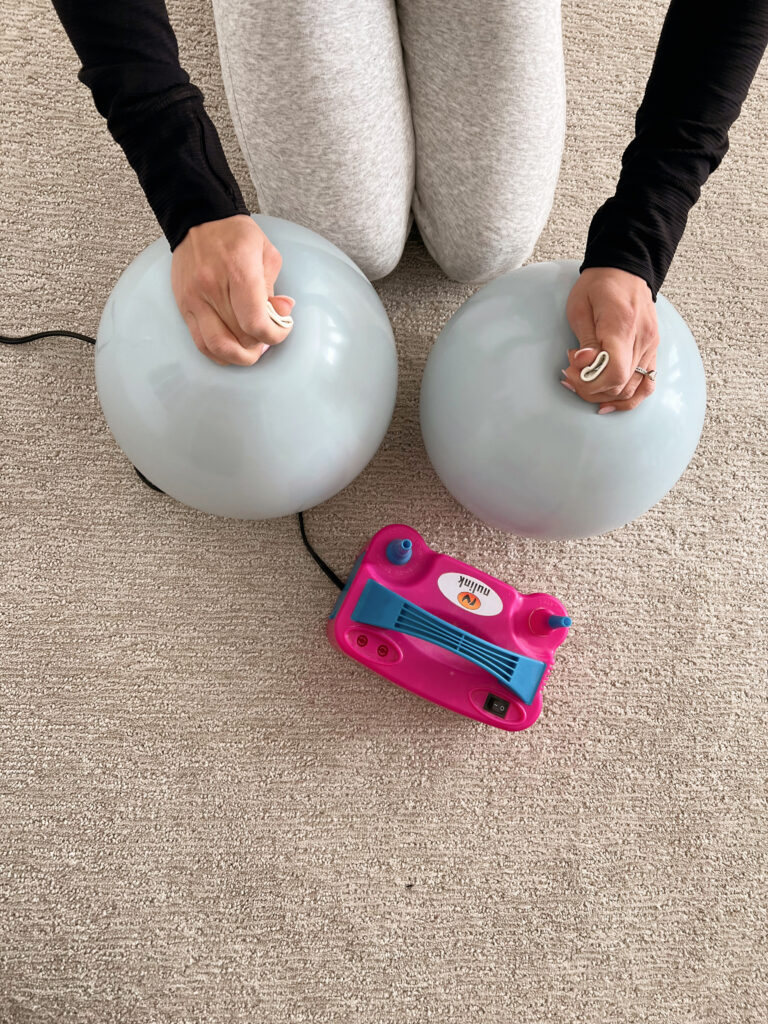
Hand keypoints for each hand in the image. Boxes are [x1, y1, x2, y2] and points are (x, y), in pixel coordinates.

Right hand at [171, 214, 294, 365]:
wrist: (198, 219)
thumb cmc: (236, 235)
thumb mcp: (266, 253)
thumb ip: (273, 287)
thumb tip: (283, 312)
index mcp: (238, 271)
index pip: (255, 322)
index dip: (274, 336)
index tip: (281, 330)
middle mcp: (212, 287)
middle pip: (239, 337)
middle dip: (259, 345)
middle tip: (267, 338)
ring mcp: (194, 298)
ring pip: (217, 346)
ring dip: (239, 356)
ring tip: (250, 349)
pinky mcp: (183, 305)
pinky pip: (199, 342)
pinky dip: (218, 353)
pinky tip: (232, 348)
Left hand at [562, 266, 658, 412]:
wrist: (625, 270)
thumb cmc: (598, 286)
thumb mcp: (580, 307)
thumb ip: (584, 339)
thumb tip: (584, 364)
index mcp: (622, 325)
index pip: (615, 372)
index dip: (590, 382)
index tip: (571, 372)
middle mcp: (643, 339)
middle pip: (621, 385)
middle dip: (590, 389)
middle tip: (570, 375)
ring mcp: (651, 347)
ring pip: (634, 390)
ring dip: (605, 395)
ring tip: (583, 384)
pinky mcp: (652, 351)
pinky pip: (646, 384)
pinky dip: (628, 397)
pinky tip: (608, 402)